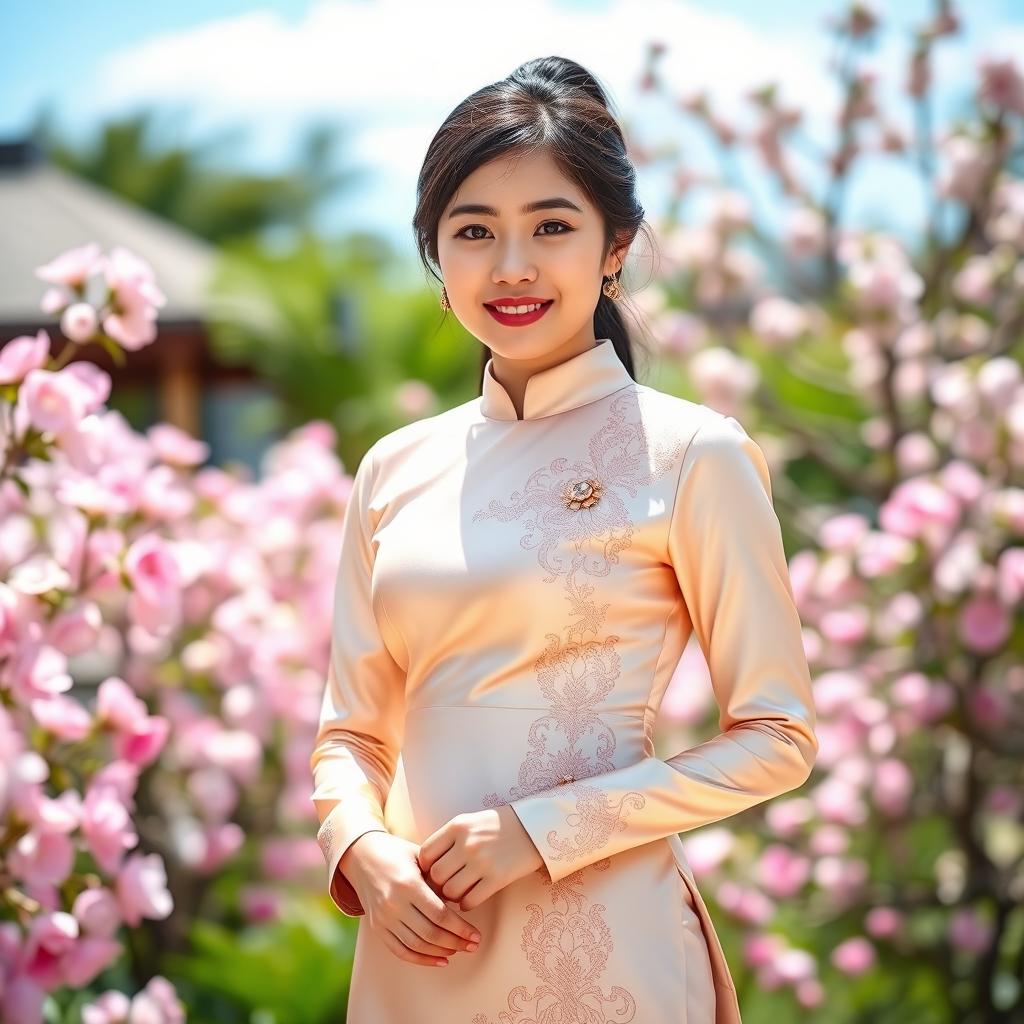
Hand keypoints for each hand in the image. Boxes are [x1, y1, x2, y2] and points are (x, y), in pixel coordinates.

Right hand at [341, 832, 481, 966]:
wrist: (360, 856)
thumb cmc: (396, 852)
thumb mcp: (420, 856)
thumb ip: (438, 878)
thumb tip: (462, 899)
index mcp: (408, 884)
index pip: (440, 915)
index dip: (460, 929)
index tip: (475, 934)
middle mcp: (393, 904)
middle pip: (430, 933)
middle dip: (455, 943)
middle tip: (473, 945)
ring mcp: (383, 918)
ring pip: (416, 945)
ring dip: (441, 952)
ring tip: (459, 949)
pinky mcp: (376, 927)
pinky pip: (400, 951)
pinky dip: (421, 959)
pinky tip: (440, 959)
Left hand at [417, 805, 543, 911]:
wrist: (533, 827)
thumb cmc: (496, 826)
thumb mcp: (469, 822)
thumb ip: (447, 840)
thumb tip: (426, 868)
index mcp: (457, 826)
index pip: (425, 853)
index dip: (425, 867)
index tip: (432, 871)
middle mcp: (467, 843)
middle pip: (436, 875)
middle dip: (437, 884)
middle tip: (444, 885)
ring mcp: (482, 862)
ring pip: (450, 891)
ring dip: (452, 896)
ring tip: (459, 892)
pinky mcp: (497, 878)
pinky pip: (470, 901)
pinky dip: (466, 904)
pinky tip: (471, 897)